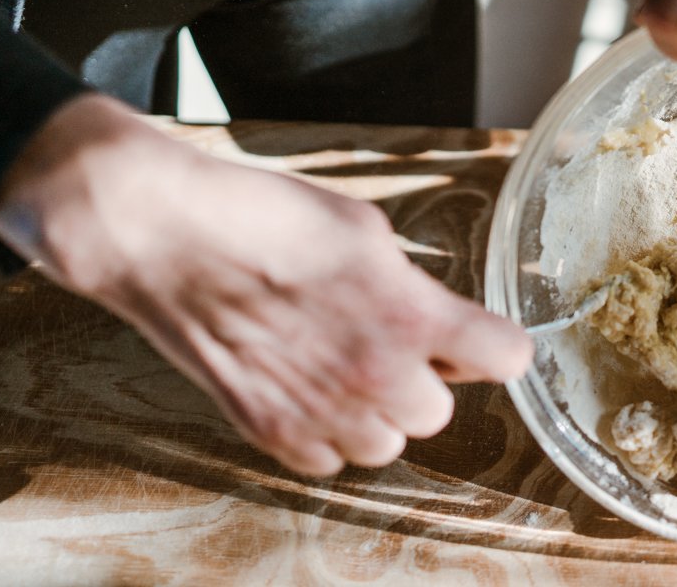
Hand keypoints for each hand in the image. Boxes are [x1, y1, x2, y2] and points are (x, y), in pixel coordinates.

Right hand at [0, 94, 531, 475]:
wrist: (168, 236)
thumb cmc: (265, 217)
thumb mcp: (366, 231)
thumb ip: (412, 287)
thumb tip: (436, 320)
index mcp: (411, 315)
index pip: (508, 359)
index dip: (494, 344)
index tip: (480, 336)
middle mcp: (376, 375)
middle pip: (441, 410)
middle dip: (423, 378)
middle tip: (387, 338)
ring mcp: (322, 411)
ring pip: (386, 443)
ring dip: (375, 411)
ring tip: (339, 361)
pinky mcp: (270, 432)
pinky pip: (328, 460)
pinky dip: (323, 432)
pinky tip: (304, 384)